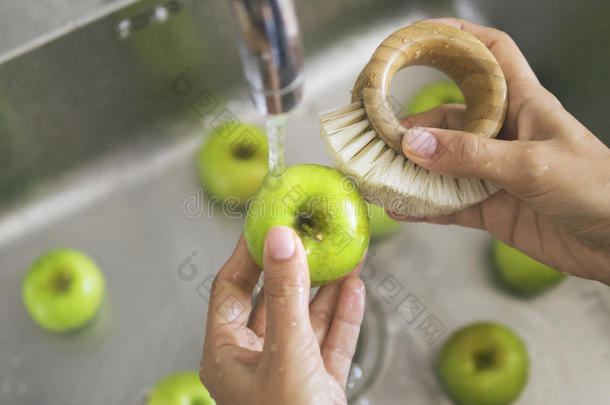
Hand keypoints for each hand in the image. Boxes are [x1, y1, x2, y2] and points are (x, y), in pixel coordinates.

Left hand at [200, 227, 365, 404]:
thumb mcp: (285, 351)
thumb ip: (285, 295)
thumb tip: (280, 240)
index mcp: (226, 355)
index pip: (231, 289)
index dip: (248, 255)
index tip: (265, 225)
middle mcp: (255, 361)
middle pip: (273, 301)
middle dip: (296, 270)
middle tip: (308, 237)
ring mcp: (288, 372)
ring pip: (306, 321)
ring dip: (326, 290)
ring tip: (342, 257)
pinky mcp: (318, 384)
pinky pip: (330, 343)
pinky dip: (343, 317)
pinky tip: (353, 291)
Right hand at [392, 18, 609, 283]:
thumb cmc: (596, 188)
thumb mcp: (531, 163)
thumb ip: (471, 156)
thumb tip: (413, 147)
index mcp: (524, 105)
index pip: (491, 55)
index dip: (459, 38)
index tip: (421, 35)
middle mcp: (504, 135)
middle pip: (449, 118)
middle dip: (414, 124)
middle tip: (378, 134)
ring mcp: (494, 172)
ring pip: (442, 164)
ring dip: (412, 169)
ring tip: (380, 172)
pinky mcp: (491, 207)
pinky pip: (448, 203)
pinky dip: (423, 206)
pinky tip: (400, 208)